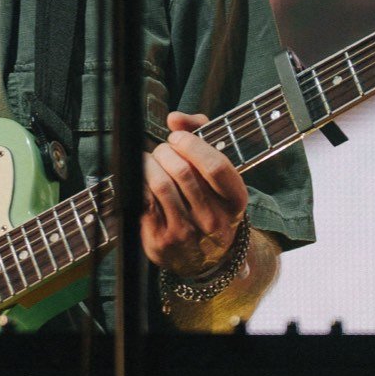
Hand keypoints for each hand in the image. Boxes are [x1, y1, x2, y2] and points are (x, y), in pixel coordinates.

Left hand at [141, 111, 248, 282]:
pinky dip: (139, 182)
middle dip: (165, 151)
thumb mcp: (218, 171)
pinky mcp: (161, 240)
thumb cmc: (210, 200)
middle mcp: (214, 220)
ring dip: (149, 164)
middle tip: (163, 150)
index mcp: (235, 200)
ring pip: (161, 185)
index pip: (215, 167)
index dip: (192, 145)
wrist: (208, 256)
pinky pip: (144, 201)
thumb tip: (174, 119)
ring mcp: (187, 232)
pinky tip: (142, 177)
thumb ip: (201, 134)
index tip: (178, 137)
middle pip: (182, 172)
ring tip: (150, 160)